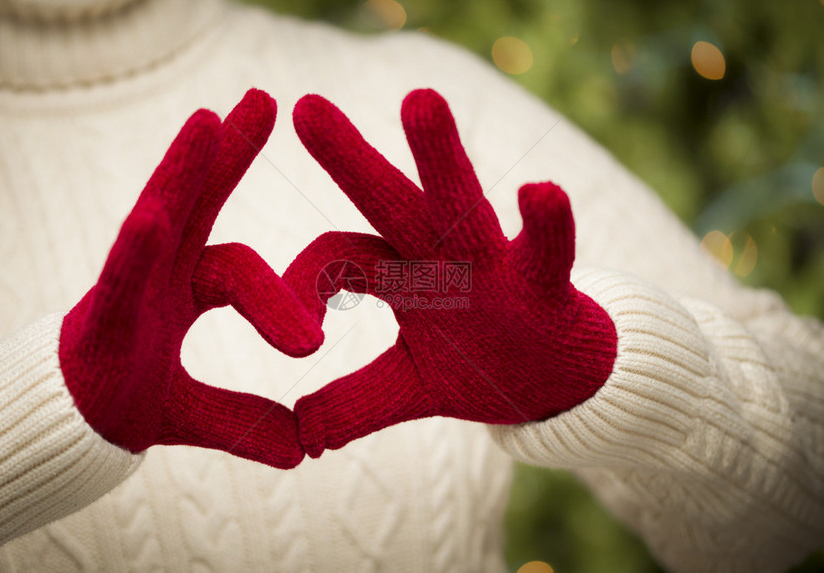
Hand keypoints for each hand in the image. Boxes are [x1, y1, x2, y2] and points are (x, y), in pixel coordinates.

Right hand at [59, 90, 322, 468]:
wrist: (66, 428)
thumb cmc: (129, 399)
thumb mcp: (198, 413)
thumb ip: (245, 422)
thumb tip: (300, 452)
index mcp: (186, 288)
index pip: (236, 265)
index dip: (278, 298)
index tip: (313, 345)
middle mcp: (157, 275)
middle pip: (196, 204)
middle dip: (225, 154)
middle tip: (262, 100)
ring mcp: (125, 288)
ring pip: (154, 219)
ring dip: (182, 172)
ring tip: (209, 123)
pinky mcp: (97, 320)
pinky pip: (119, 277)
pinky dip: (137, 250)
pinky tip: (153, 216)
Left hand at [286, 89, 616, 457]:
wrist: (558, 382)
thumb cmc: (478, 367)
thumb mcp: (409, 389)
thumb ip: (355, 405)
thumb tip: (300, 442)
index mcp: (401, 276)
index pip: (337, 258)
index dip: (301, 284)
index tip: (297, 343)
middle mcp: (440, 257)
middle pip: (389, 203)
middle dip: (350, 159)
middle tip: (306, 107)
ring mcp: (493, 266)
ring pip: (463, 207)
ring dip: (441, 159)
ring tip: (418, 101)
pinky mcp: (545, 285)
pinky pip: (546, 252)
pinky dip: (546, 225)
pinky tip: (539, 191)